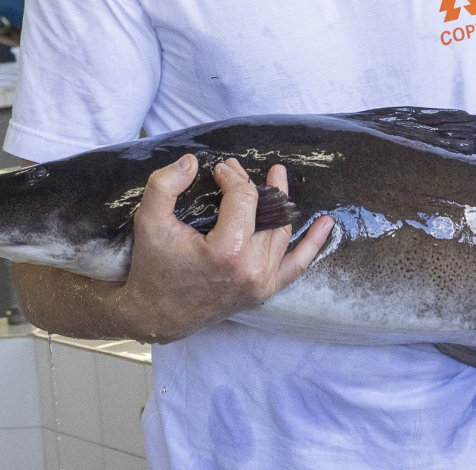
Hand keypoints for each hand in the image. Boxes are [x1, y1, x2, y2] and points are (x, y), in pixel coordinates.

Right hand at [117, 154, 333, 342]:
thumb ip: (165, 185)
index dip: (233, 177)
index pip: (244, 198)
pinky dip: (312, 245)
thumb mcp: (149, 221)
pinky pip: (296, 266)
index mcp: (228, 251)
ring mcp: (262, 282)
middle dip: (254, 186)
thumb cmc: (152, 268)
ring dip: (282, 204)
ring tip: (279, 179)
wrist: (156, 315)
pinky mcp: (264, 290)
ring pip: (282, 233)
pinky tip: (326, 225)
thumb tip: (192, 161)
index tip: (218, 171)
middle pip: (266, 212)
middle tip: (239, 169)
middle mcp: (252, 268)